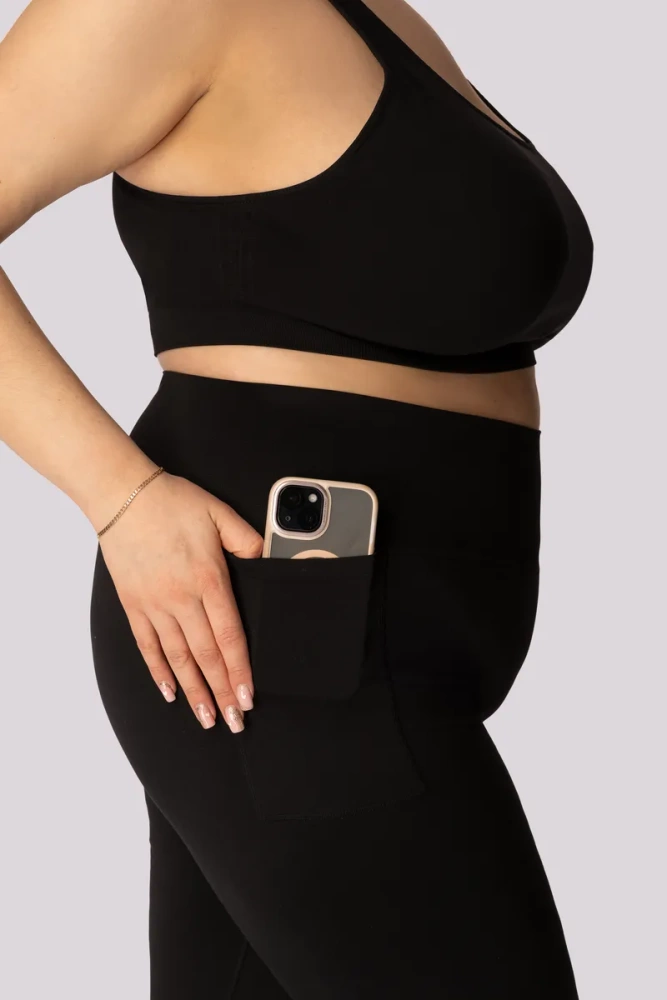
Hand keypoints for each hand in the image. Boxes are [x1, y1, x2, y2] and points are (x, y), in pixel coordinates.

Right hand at [97, 471, 261, 731]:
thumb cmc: (172, 501)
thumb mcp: (220, 513)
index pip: (230, 638)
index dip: (241, 671)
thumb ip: (248, 540)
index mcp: (209, 580)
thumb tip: (268, 559)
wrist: (122, 495)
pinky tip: (170, 691)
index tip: (248, 696)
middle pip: (207, 656)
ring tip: (205, 717)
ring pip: (178, 658)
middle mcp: (181, 599)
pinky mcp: (133, 604)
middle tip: (233, 721)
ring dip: (193, 691)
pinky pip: (147, 646)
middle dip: (222, 693)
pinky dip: (159, 672)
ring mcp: (155, 605)